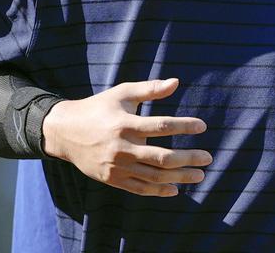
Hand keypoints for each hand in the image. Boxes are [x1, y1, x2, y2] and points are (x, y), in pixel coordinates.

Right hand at [41, 78, 211, 196]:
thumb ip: (149, 89)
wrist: (65, 132)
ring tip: (200, 176)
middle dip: (188, 158)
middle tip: (208, 157)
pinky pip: (139, 189)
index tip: (202, 126)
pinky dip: (158, 191)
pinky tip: (175, 189)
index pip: (160, 126)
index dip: (183, 126)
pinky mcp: (112, 179)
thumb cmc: (99, 108)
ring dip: (180, 178)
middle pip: (161, 158)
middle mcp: (121, 148)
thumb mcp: (122, 93)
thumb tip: (176, 82)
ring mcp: (116, 167)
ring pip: (154, 177)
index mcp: (124, 124)